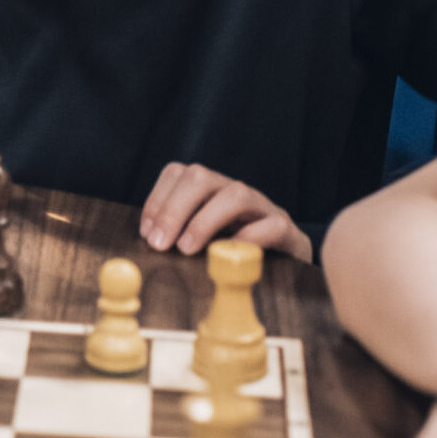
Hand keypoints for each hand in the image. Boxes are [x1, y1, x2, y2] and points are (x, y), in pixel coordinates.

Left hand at [139, 161, 312, 261]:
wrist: (290, 264)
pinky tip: (229, 257)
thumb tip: (147, 243)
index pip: (178, 173)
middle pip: (201, 177)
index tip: (146, 233)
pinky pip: (272, 226)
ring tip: (186, 248)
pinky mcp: (288, 231)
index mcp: (211, 190)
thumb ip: (177, 236)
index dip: (157, 199)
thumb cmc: (236, 254)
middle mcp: (235, 191)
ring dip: (205, 221)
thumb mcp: (202, 241)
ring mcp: (264, 208)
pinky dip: (249, 239)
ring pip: (237, 194)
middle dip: (174, 209)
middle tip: (159, 243)